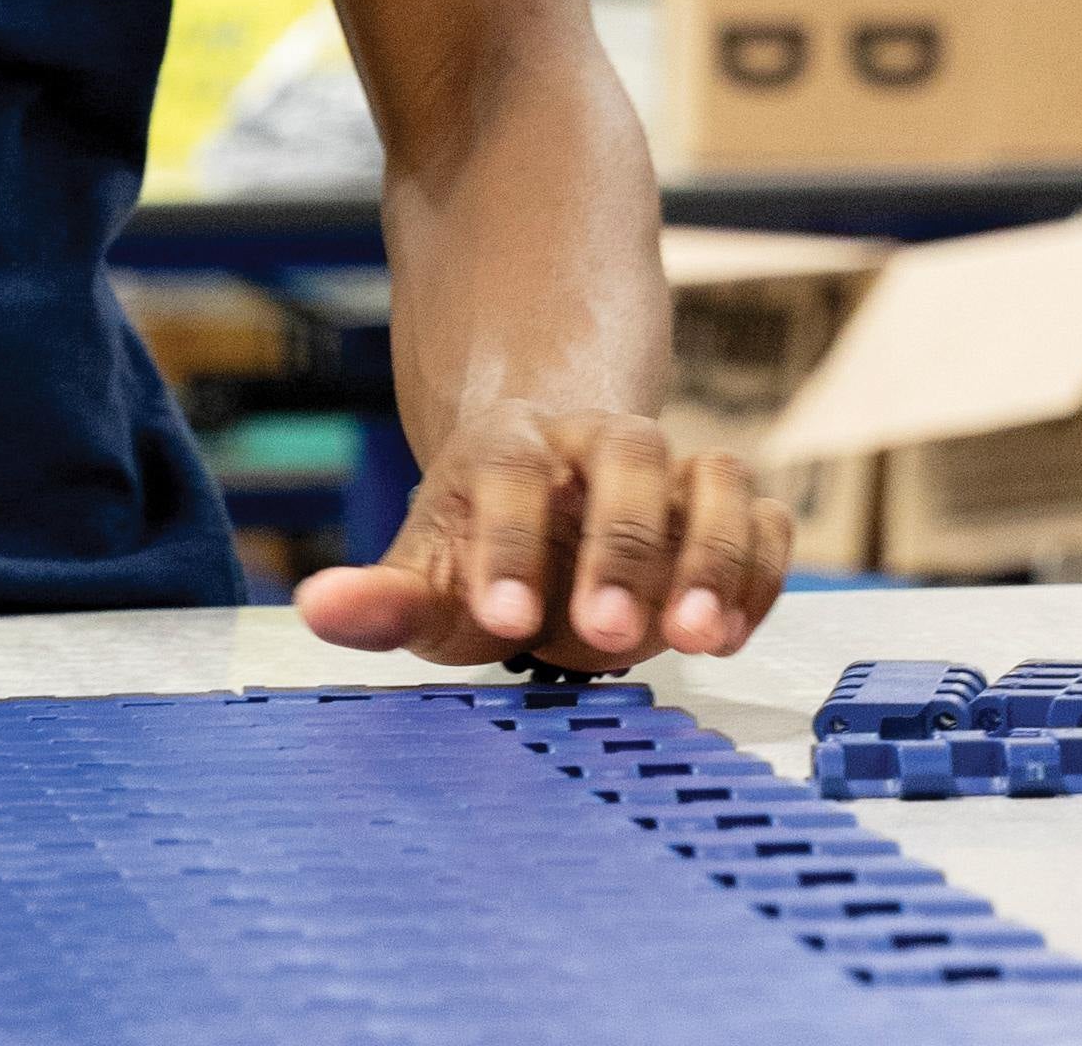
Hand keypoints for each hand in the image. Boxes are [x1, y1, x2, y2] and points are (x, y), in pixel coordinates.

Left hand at [292, 400, 791, 672]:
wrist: (549, 507)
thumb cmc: (482, 550)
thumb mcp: (425, 578)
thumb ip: (380, 598)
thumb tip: (318, 606)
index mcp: (508, 446)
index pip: (508, 473)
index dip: (507, 542)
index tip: (501, 617)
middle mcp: (595, 443)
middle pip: (625, 460)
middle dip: (622, 546)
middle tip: (608, 632)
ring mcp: (670, 469)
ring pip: (711, 476)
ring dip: (712, 554)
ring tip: (695, 639)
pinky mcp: (724, 508)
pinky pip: (764, 518)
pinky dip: (760, 569)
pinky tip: (729, 630)